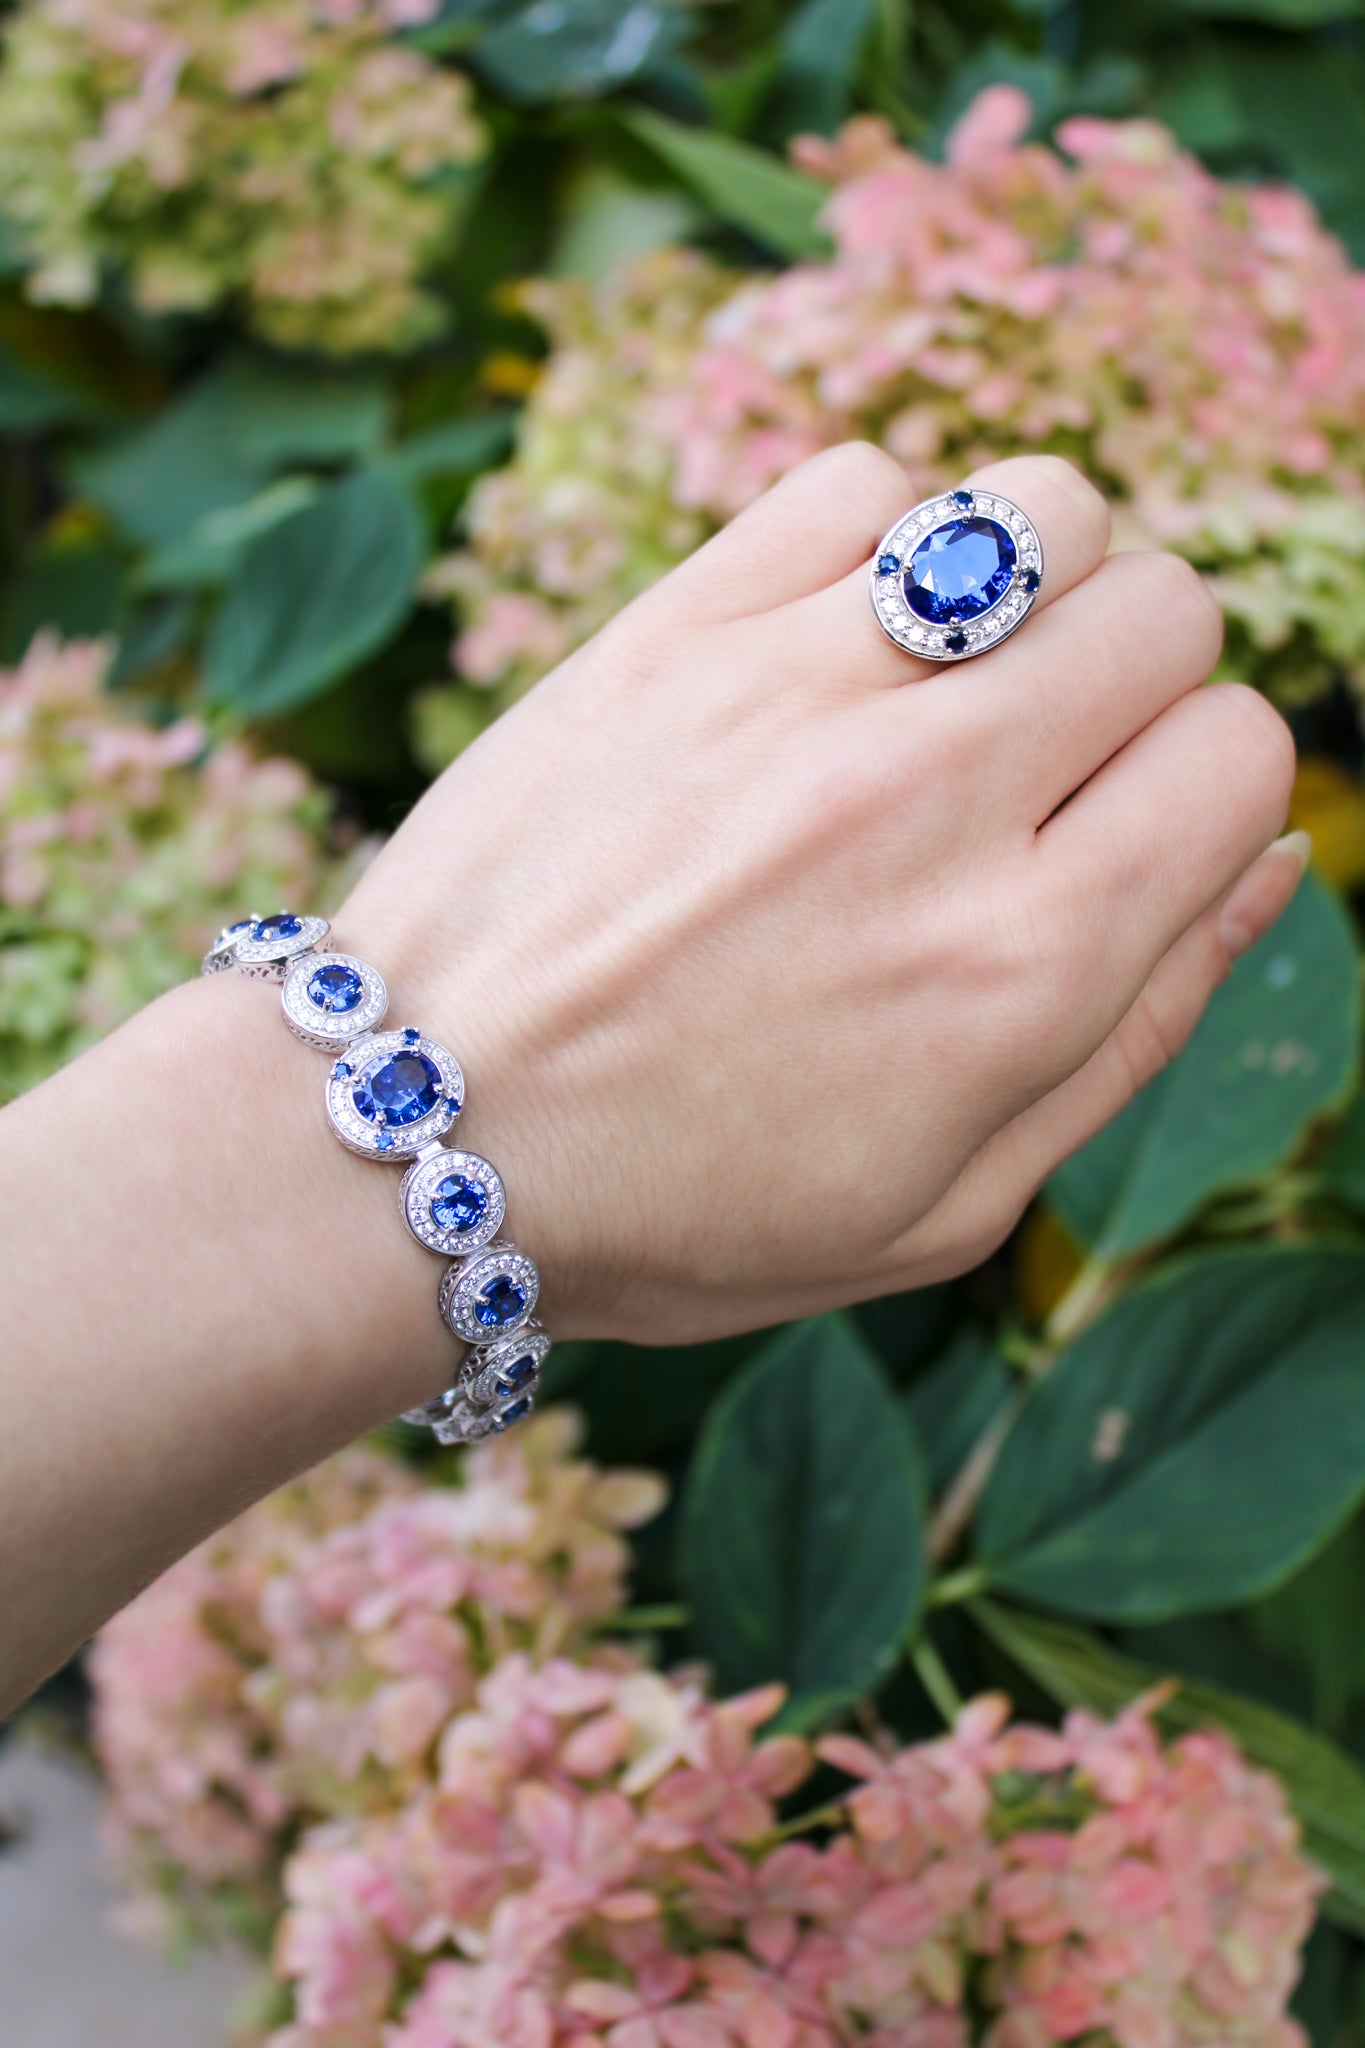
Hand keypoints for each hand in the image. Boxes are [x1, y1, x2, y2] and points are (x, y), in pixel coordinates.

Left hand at [338, 446, 1301, 1344]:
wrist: (415, 1135)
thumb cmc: (684, 1203)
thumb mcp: (944, 1206)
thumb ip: (1137, 1031)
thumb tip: (1268, 859)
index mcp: (1020, 968)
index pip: (1240, 755)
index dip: (1203, 792)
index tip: (1117, 837)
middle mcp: (929, 803)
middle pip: (1164, 612)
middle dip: (1135, 683)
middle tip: (1030, 768)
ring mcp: (795, 694)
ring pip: (1040, 511)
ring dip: (1032, 585)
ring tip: (945, 682)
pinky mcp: (673, 628)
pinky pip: (858, 484)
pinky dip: (880, 539)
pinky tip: (830, 640)